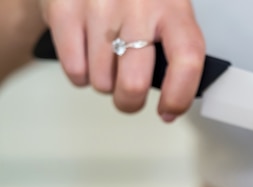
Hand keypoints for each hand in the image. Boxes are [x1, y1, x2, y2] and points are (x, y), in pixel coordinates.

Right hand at [39, 0, 204, 120]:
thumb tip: (174, 100)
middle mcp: (138, 5)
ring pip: (102, 82)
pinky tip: (88, 54)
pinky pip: (75, 70)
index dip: (178, 96)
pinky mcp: (65, 9)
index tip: (169, 110)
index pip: (187, 60)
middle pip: (134, 84)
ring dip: (105, 82)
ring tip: (107, 60)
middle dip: (130, 101)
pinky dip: (81, 73)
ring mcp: (99, 6)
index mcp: (173, 8)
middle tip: (129, 96)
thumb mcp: (166, 12)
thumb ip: (175, 51)